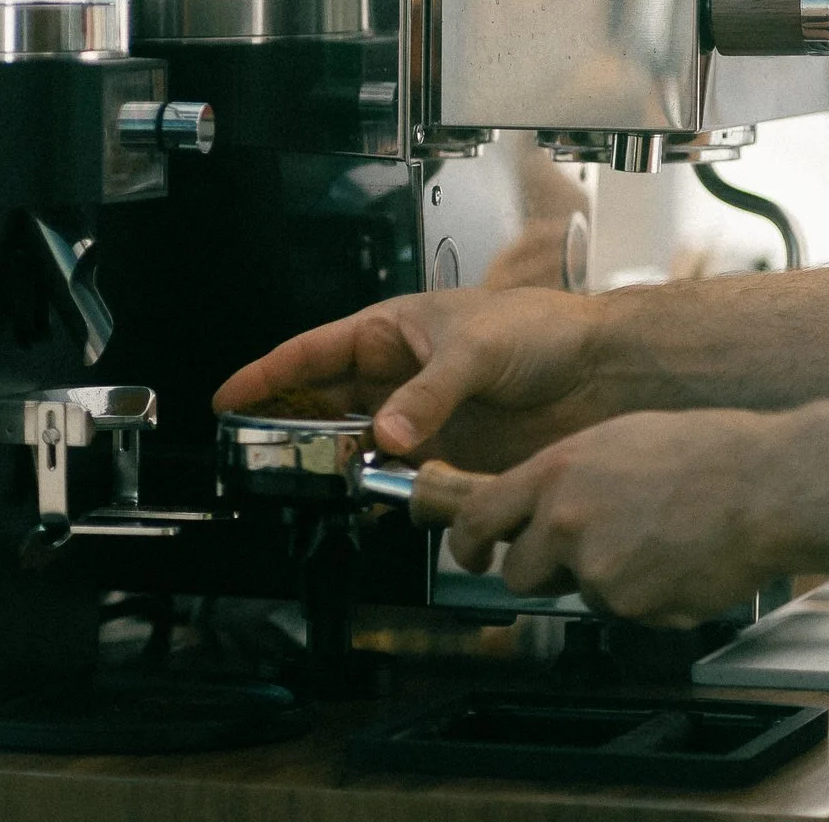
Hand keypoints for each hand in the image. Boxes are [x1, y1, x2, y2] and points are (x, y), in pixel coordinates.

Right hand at [212, 287, 609, 467]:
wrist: (601, 368)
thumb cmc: (543, 329)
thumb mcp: (475, 349)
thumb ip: (427, 394)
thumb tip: (385, 432)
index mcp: (393, 330)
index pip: (314, 352)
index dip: (268, 375)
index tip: (227, 398)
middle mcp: (400, 374)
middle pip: (325, 403)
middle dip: (289, 426)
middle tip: (256, 452)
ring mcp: (422, 415)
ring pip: (357, 443)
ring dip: (334, 461)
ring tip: (308, 479)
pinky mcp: (449, 452)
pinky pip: (399, 475)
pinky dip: (380, 488)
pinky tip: (368, 498)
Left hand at [448, 409, 791, 627]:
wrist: (765, 488)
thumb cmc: (706, 453)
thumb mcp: (617, 439)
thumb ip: (567, 475)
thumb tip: (541, 501)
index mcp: (556, 472)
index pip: (478, 517)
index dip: (467, 543)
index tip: (470, 555)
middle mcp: (565, 520)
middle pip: (517, 572)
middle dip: (542, 570)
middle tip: (585, 552)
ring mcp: (596, 568)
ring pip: (577, 594)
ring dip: (604, 581)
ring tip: (654, 541)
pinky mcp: (631, 605)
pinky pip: (623, 611)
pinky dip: (645, 597)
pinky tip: (678, 561)